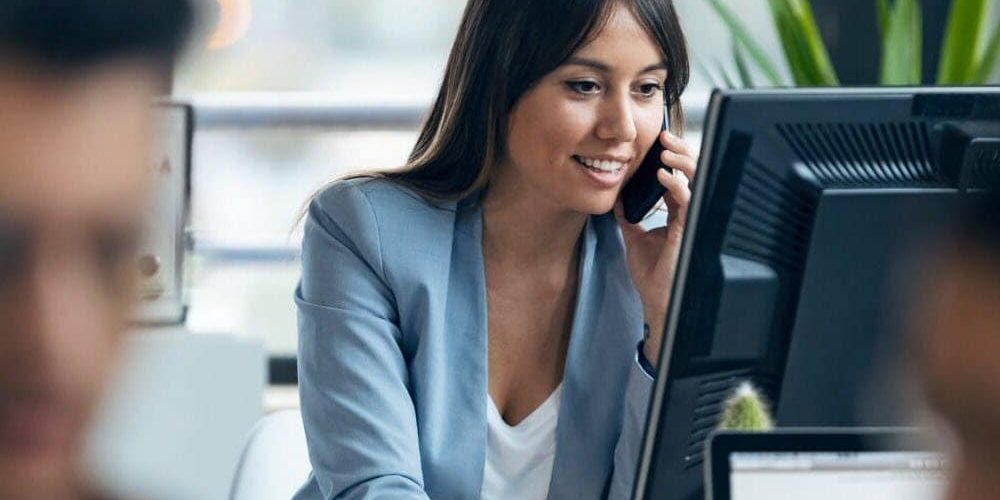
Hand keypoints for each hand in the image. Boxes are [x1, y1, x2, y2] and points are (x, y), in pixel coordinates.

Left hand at [614, 130, 696, 367]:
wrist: (658, 302)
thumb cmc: (652, 274)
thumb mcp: (634, 238)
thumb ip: (629, 217)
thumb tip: (617, 196)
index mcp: (678, 213)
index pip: (680, 176)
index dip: (672, 157)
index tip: (657, 142)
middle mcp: (688, 214)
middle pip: (694, 173)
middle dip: (682, 150)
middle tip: (665, 136)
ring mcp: (691, 221)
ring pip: (698, 181)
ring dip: (683, 161)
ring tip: (666, 150)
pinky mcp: (689, 231)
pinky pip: (689, 201)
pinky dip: (678, 185)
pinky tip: (663, 176)